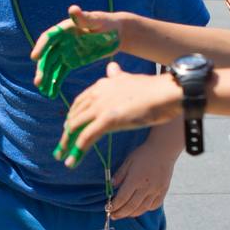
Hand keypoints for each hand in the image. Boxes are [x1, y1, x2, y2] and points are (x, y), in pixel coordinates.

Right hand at [30, 5, 122, 96]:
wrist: (116, 34)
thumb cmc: (107, 23)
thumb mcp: (97, 20)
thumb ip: (85, 18)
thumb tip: (72, 9)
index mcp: (65, 29)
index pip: (49, 38)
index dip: (41, 47)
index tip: (34, 58)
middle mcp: (61, 41)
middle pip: (48, 56)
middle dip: (42, 69)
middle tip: (38, 82)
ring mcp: (65, 52)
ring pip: (52, 67)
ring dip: (46, 79)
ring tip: (44, 91)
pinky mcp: (71, 62)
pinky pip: (60, 73)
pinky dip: (55, 82)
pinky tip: (51, 93)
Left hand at [57, 62, 180, 165]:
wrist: (168, 92)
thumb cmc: (154, 89)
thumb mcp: (130, 79)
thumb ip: (117, 76)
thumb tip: (111, 67)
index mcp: (102, 84)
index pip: (79, 102)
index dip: (72, 117)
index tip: (68, 128)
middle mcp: (97, 93)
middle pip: (74, 116)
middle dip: (66, 133)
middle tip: (61, 147)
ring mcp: (101, 106)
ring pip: (75, 127)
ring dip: (67, 144)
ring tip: (62, 156)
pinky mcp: (108, 119)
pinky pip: (86, 137)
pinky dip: (76, 150)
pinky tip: (72, 162)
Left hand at [108, 132, 175, 218]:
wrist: (163, 150)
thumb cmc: (144, 154)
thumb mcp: (128, 161)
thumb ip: (120, 174)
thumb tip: (111, 186)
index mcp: (135, 179)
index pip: (122, 198)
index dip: (114, 206)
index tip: (108, 209)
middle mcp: (146, 187)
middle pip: (131, 206)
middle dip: (120, 213)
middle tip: (113, 216)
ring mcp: (156, 190)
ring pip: (143, 208)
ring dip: (132, 214)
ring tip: (124, 214)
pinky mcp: (163, 191)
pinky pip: (154, 205)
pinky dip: (145, 209)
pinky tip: (139, 209)